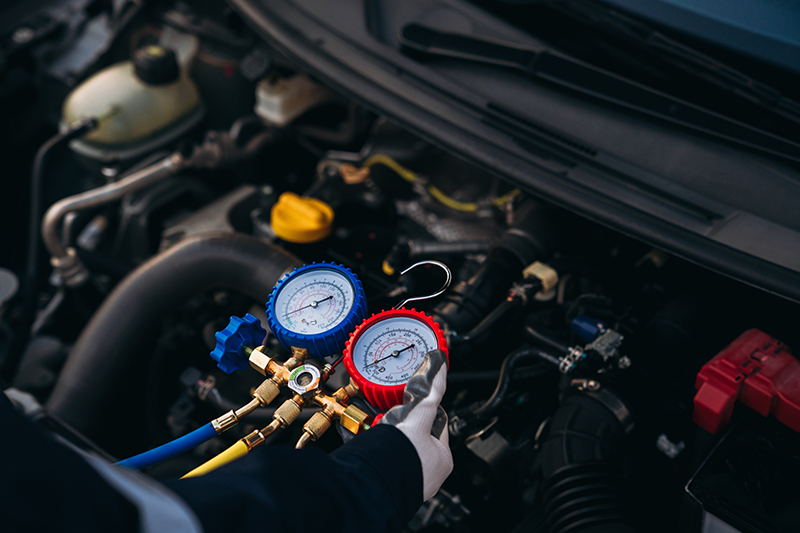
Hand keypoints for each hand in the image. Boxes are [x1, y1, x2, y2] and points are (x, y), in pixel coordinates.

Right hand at [378, 349, 452, 500]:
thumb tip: (439, 364)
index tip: (414, 400)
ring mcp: (406, 478)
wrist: (375, 481)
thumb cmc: (403, 455)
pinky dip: (374, 446)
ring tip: (376, 421)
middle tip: (391, 411)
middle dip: (402, 421)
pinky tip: (366, 437)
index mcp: (443, 458)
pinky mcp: (385, 480)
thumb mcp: (421, 413)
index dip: (425, 408)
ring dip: (386, 432)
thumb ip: (430, 389)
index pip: (438, 423)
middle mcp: (427, 472)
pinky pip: (381, 456)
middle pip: (415, 435)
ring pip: (396, 446)